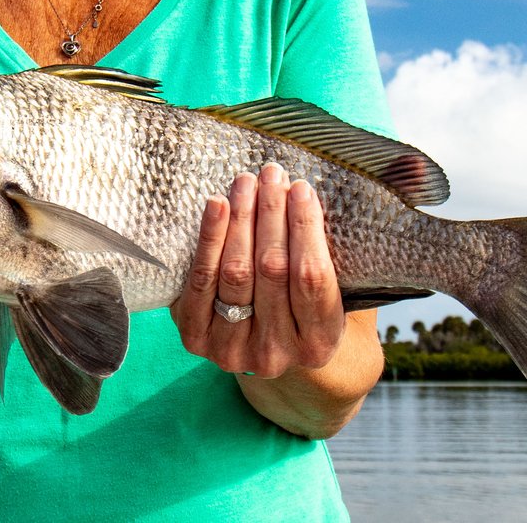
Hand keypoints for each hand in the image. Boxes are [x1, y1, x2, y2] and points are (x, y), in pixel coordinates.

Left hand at [171, 163, 345, 378]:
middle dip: (272, 213)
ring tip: (246, 183)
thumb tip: (304, 191)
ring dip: (241, 218)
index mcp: (319, 343)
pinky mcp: (197, 339)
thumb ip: (325, 254)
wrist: (266, 350)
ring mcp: (233, 350)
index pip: (312, 277)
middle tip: (271, 174)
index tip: (301, 188)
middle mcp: (276, 353)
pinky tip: (217, 204)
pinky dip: (210, 238)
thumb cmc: (300, 306)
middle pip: (272, 269)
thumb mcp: (329, 292)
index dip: (305, 228)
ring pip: (236, 272)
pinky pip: (201, 281)